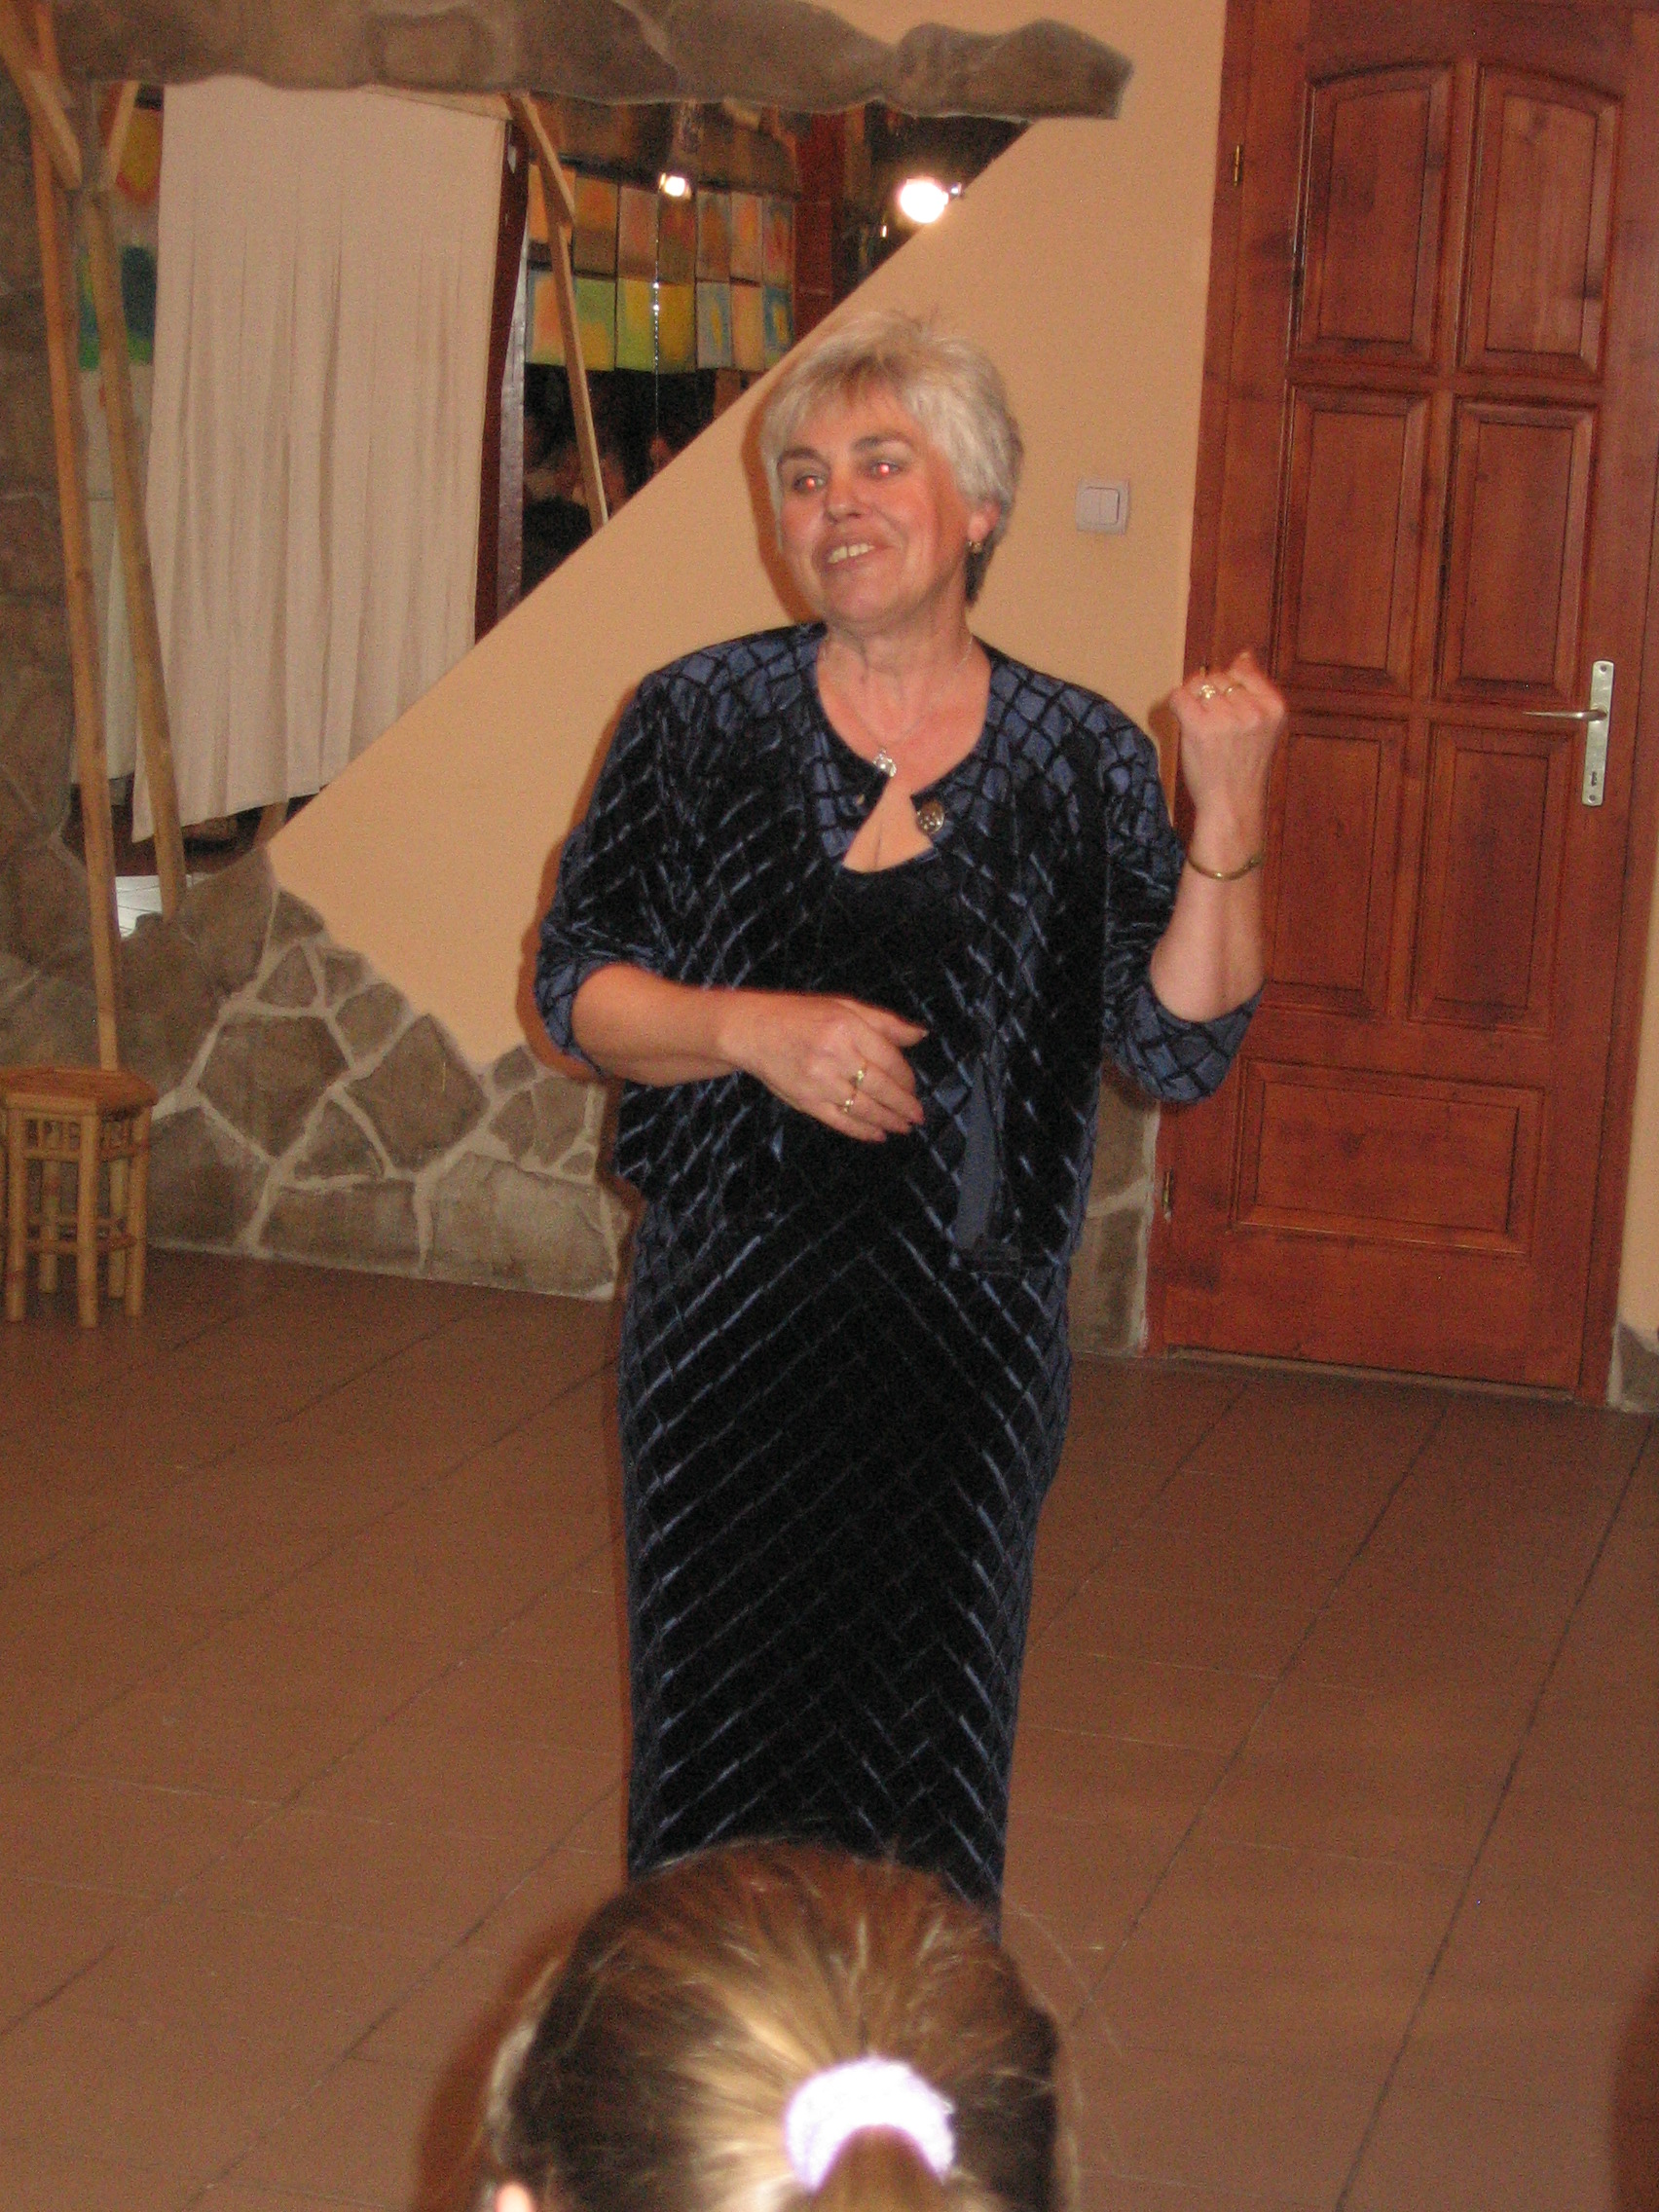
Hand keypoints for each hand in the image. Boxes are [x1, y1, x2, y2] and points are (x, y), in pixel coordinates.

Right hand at [719, 991, 926, 1141]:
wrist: (753, 1031)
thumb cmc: (800, 1015)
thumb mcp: (843, 1006)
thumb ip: (884, 1022)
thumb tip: (920, 1035)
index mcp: (847, 1027)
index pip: (889, 1059)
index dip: (906, 1077)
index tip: (913, 1086)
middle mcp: (835, 1054)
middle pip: (880, 1086)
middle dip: (903, 1104)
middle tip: (917, 1115)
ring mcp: (819, 1081)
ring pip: (864, 1107)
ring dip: (888, 1121)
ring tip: (903, 1127)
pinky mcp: (806, 1101)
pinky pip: (840, 1121)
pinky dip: (862, 1131)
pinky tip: (877, 1135)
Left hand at [1170, 649, 1285, 871]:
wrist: (1233, 806)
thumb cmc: (1243, 768)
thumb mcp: (1263, 726)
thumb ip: (1255, 689)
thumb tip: (1244, 654)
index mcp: (1274, 707)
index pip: (1242, 669)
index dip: (1227, 687)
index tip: (1227, 712)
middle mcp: (1253, 710)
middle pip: (1218, 677)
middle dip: (1210, 696)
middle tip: (1214, 728)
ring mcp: (1227, 718)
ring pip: (1197, 685)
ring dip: (1193, 702)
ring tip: (1203, 730)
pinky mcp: (1200, 727)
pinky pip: (1179, 696)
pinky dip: (1177, 706)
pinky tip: (1186, 724)